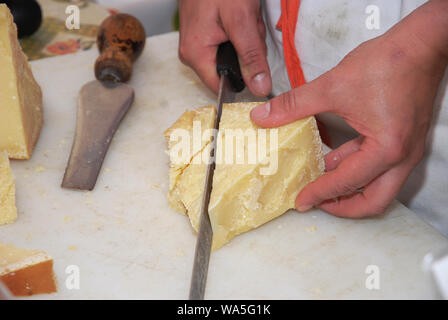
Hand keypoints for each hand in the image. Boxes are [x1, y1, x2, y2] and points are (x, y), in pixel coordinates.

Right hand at [178, 0, 271, 96]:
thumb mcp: (242, 21)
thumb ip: (252, 57)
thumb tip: (259, 88)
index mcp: (196, 54)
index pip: (222, 87)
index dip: (244, 80)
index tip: (257, 62)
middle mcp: (192, 53)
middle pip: (229, 70)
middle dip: (247, 52)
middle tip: (250, 26)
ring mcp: (196, 43)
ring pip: (231, 56)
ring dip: (246, 39)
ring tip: (245, 16)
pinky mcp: (203, 34)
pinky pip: (227, 43)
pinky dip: (240, 31)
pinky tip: (240, 15)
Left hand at [250, 10, 447, 217]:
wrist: (421, 43)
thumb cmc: (388, 63)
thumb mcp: (332, 86)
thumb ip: (294, 105)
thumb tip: (263, 115)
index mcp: (386, 149)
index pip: (347, 182)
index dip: (319, 193)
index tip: (300, 200)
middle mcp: (401, 157)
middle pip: (374, 201)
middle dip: (343, 207)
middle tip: (316, 202)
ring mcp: (406, 150)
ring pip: (379, 186)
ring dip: (349, 189)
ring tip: (319, 183)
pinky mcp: (403, 139)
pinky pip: (379, 166)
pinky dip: (356, 168)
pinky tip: (334, 160)